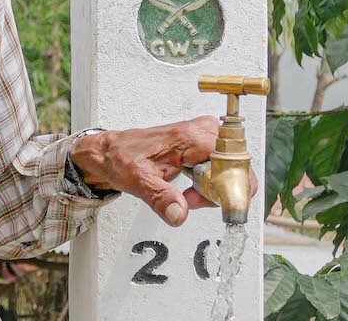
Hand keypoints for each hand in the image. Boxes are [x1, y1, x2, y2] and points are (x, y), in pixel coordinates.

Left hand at [69, 116, 258, 226]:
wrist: (112, 151)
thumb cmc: (122, 158)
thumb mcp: (138, 182)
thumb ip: (161, 199)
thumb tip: (179, 215)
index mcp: (190, 137)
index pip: (233, 162)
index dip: (226, 188)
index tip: (207, 202)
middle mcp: (202, 131)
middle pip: (236, 167)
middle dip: (219, 191)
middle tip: (190, 199)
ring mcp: (205, 135)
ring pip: (231, 169)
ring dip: (214, 189)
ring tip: (187, 194)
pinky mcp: (204, 143)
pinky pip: (222, 168)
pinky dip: (210, 184)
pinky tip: (191, 189)